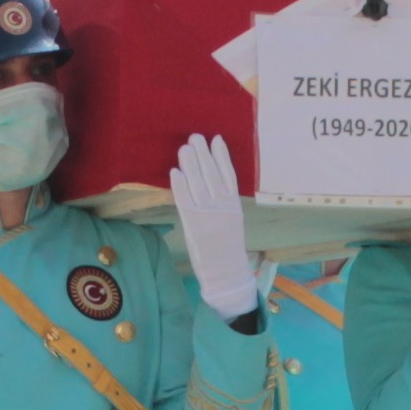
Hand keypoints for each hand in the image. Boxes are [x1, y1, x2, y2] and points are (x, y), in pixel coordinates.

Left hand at [169, 132, 257, 322]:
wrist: (226, 272)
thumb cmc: (227, 248)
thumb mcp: (232, 221)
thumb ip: (223, 203)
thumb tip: (210, 183)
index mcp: (234, 205)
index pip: (228, 174)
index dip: (222, 156)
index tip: (217, 139)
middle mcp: (222, 206)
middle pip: (211, 174)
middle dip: (203, 154)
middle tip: (195, 137)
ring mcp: (208, 214)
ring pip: (198, 183)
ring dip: (191, 164)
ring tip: (185, 148)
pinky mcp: (194, 224)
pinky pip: (185, 200)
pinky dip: (180, 185)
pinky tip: (176, 172)